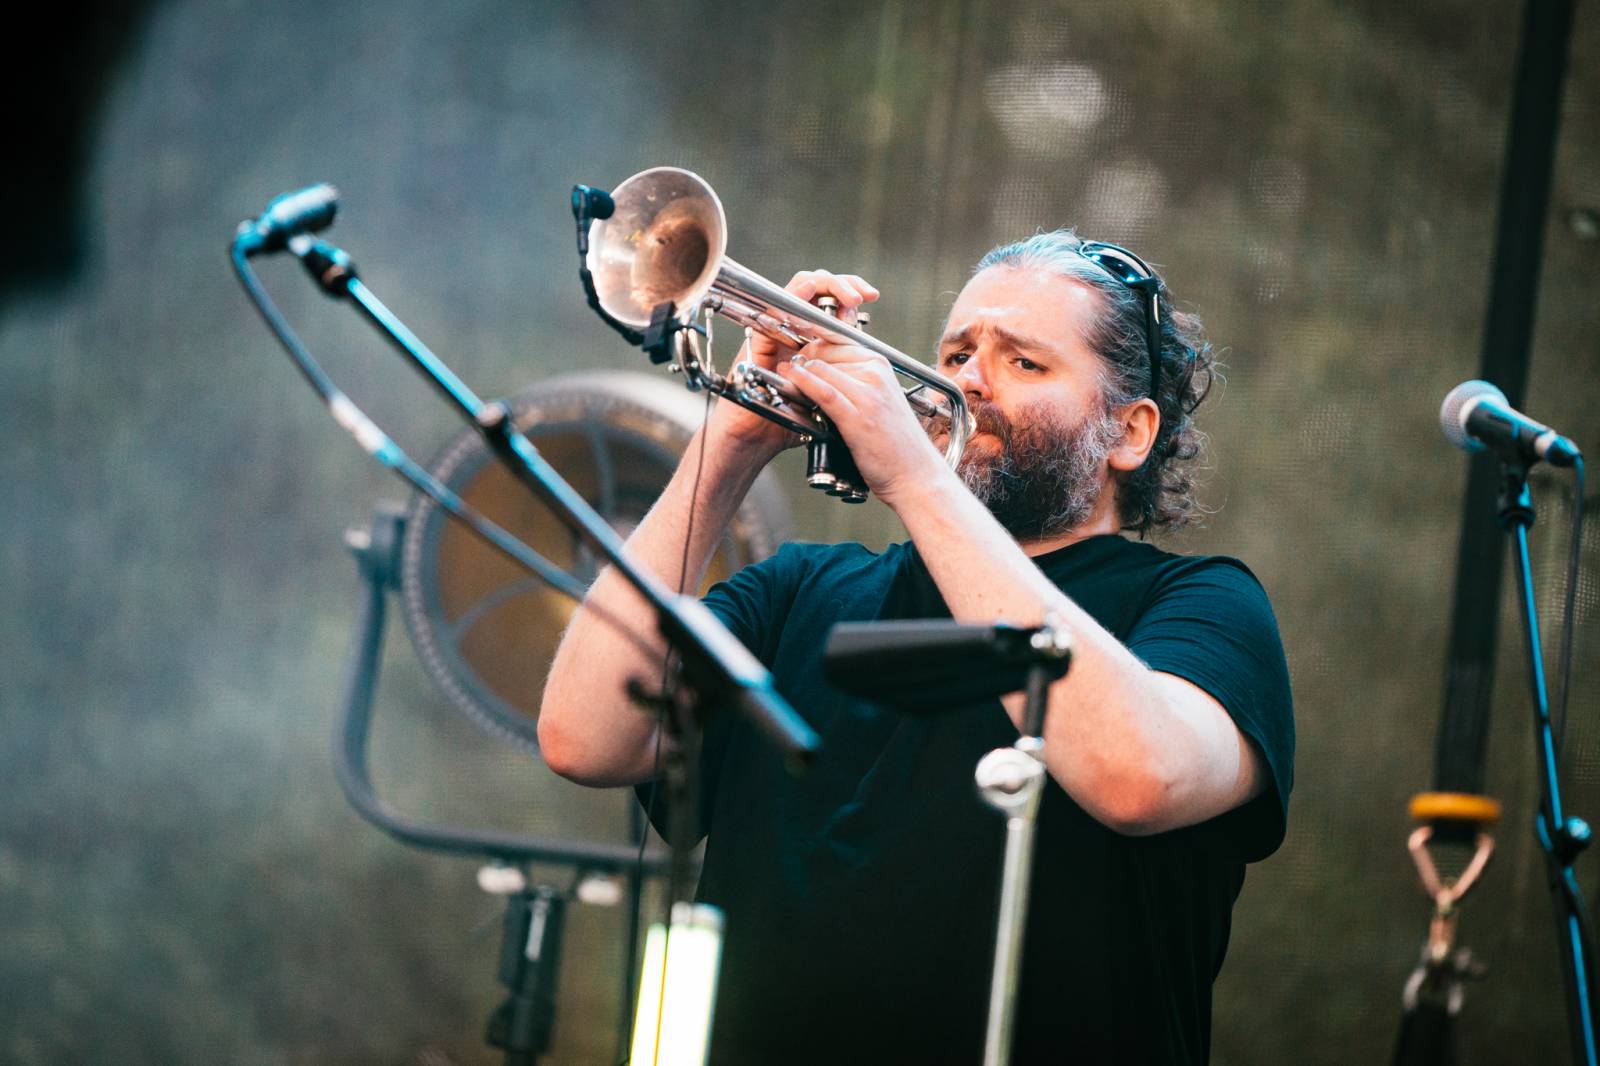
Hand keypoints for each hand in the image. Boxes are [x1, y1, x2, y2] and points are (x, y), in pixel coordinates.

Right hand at [705, 270, 879, 456]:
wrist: (753, 437)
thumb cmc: (784, 422)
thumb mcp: (825, 393)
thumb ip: (840, 373)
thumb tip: (869, 358)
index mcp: (811, 341)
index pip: (832, 303)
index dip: (851, 293)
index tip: (871, 295)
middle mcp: (793, 330)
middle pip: (818, 289)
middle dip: (843, 284)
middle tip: (863, 292)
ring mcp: (776, 331)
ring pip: (800, 288)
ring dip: (826, 285)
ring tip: (848, 294)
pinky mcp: (760, 336)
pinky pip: (776, 305)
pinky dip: (797, 296)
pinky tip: (814, 293)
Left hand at [776, 335, 949, 507]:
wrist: (916, 474)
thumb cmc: (897, 443)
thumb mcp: (879, 399)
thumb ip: (855, 381)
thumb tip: (823, 370)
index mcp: (880, 365)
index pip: (837, 340)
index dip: (811, 344)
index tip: (796, 352)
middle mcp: (876, 374)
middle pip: (825, 353)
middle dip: (801, 358)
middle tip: (785, 368)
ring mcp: (868, 395)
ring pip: (821, 369)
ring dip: (796, 372)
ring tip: (782, 376)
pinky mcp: (858, 418)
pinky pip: (823, 391)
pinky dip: (803, 384)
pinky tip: (791, 382)